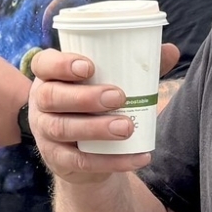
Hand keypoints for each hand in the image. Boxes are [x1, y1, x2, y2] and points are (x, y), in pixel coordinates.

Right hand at [27, 47, 176, 184]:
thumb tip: (170, 51)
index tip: (89, 66)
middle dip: (85, 97)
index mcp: (49, 75)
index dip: (61, 65)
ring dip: (96, 128)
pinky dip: (111, 161)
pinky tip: (138, 158)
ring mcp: (45, 132)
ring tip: (127, 127)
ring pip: (63, 129)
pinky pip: (80, 161)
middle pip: (52, 97)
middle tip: (119, 96)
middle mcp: (40, 102)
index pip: (43, 64)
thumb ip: (136, 66)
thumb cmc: (95, 103)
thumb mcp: (108, 81)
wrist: (83, 150)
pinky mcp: (57, 159)